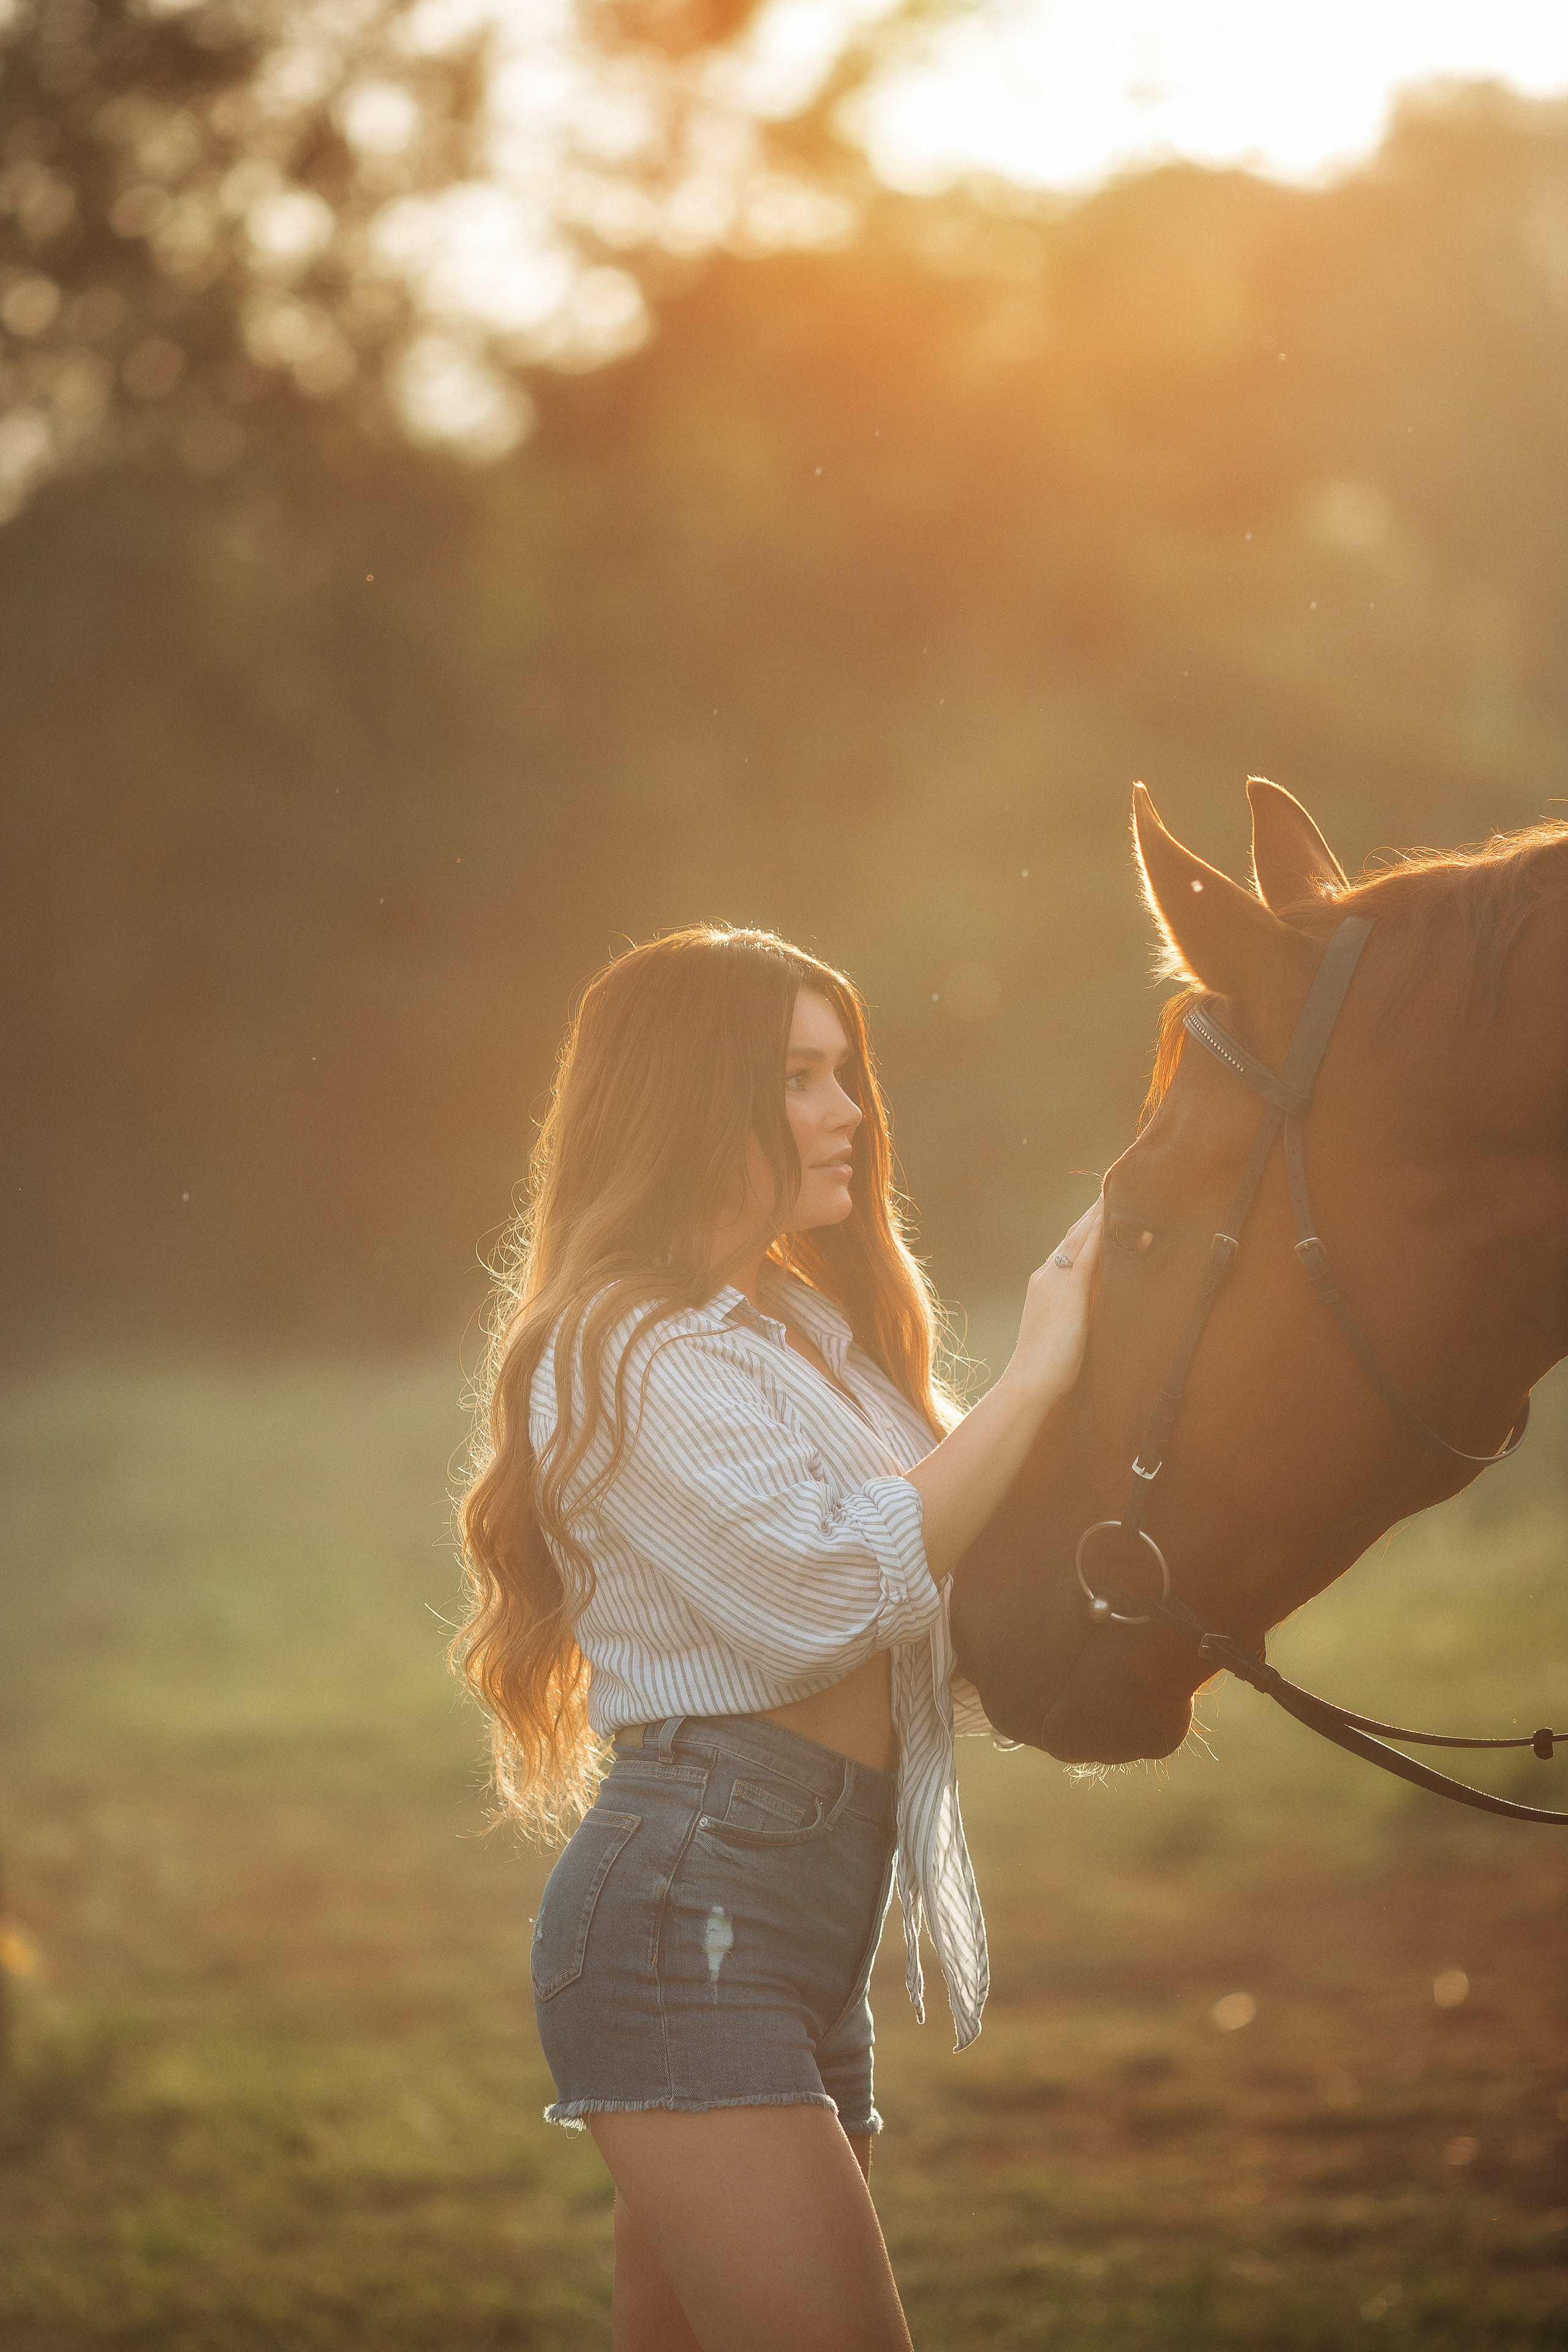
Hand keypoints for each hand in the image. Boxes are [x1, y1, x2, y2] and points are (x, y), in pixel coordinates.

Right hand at [1003, 1198, 1102, 1406]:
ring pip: (1079, 1238)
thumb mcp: (1060, 1331)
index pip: (1066, 1249)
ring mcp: (1055, 1280)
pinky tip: (1110, 1216)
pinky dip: (1099, 1233)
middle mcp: (1046, 1275)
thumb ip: (1072, 1314)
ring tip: (1112, 1193)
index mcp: (1043, 1284)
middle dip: (1090, 1214)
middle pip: (1072, 1236)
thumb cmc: (1046, 1367)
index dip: (1083, 1229)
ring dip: (1096, 1215)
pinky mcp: (1069, 1290)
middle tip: (1108, 1190)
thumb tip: (1087, 1313)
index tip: (1097, 1210)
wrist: (1030, 1380)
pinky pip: (1087, 1253)